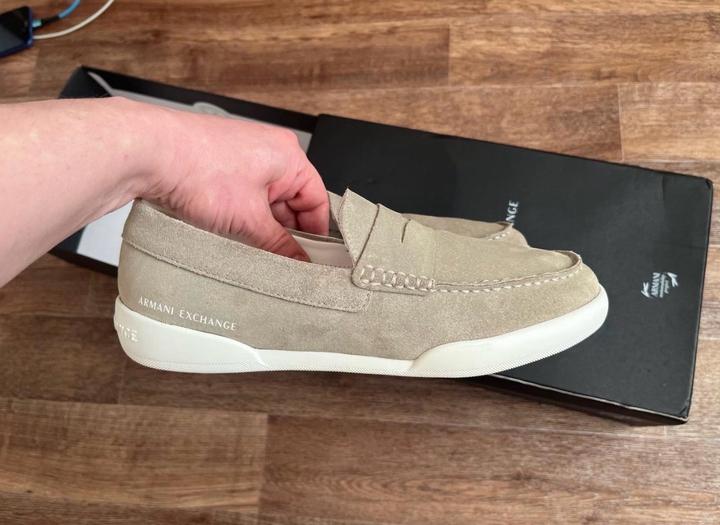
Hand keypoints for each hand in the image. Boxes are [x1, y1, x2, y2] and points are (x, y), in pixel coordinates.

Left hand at [144, 105, 328, 260]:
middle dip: (286, 232)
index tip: (310, 261)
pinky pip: (244, 195)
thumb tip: (298, 262)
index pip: (317, 202)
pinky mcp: (221, 163)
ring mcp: (244, 155)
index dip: (316, 235)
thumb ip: (280, 245)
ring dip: (261, 225)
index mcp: (289, 156)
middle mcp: (270, 150)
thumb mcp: (249, 220)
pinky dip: (242, 215)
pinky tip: (232, 232)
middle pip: (292, 202)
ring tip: (250, 247)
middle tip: (279, 261)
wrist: (148, 151)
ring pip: (266, 201)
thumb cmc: (197, 168)